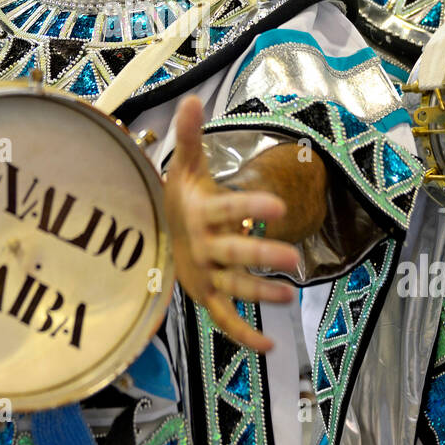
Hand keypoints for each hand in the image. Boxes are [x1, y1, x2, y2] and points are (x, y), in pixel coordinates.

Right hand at [164, 95, 300, 351]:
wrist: (151, 234)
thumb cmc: (177, 199)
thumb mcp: (184, 168)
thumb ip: (190, 136)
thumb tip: (192, 99)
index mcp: (199, 215)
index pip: (227, 210)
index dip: (250, 208)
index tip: (278, 207)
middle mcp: (201, 247)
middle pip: (233, 254)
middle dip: (261, 257)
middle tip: (294, 259)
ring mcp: (204, 275)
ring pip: (232, 287)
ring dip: (259, 294)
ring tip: (290, 296)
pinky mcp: (206, 296)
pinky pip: (224, 319)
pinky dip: (243, 335)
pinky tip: (270, 346)